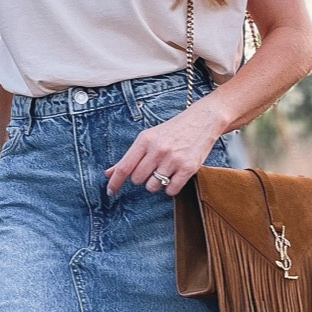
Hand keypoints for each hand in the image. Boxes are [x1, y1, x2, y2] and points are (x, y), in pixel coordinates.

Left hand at [104, 101, 223, 198]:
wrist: (202, 121)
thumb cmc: (173, 130)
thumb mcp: (149, 137)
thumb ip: (129, 157)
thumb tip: (109, 173)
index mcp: (145, 140)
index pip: (124, 166)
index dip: (115, 182)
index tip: (110, 191)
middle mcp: (158, 149)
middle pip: (137, 179)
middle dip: (142, 178)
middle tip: (152, 168)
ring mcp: (173, 159)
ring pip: (153, 186)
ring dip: (156, 184)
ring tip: (164, 171)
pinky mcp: (188, 168)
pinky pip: (170, 190)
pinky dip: (170, 188)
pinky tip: (174, 176)